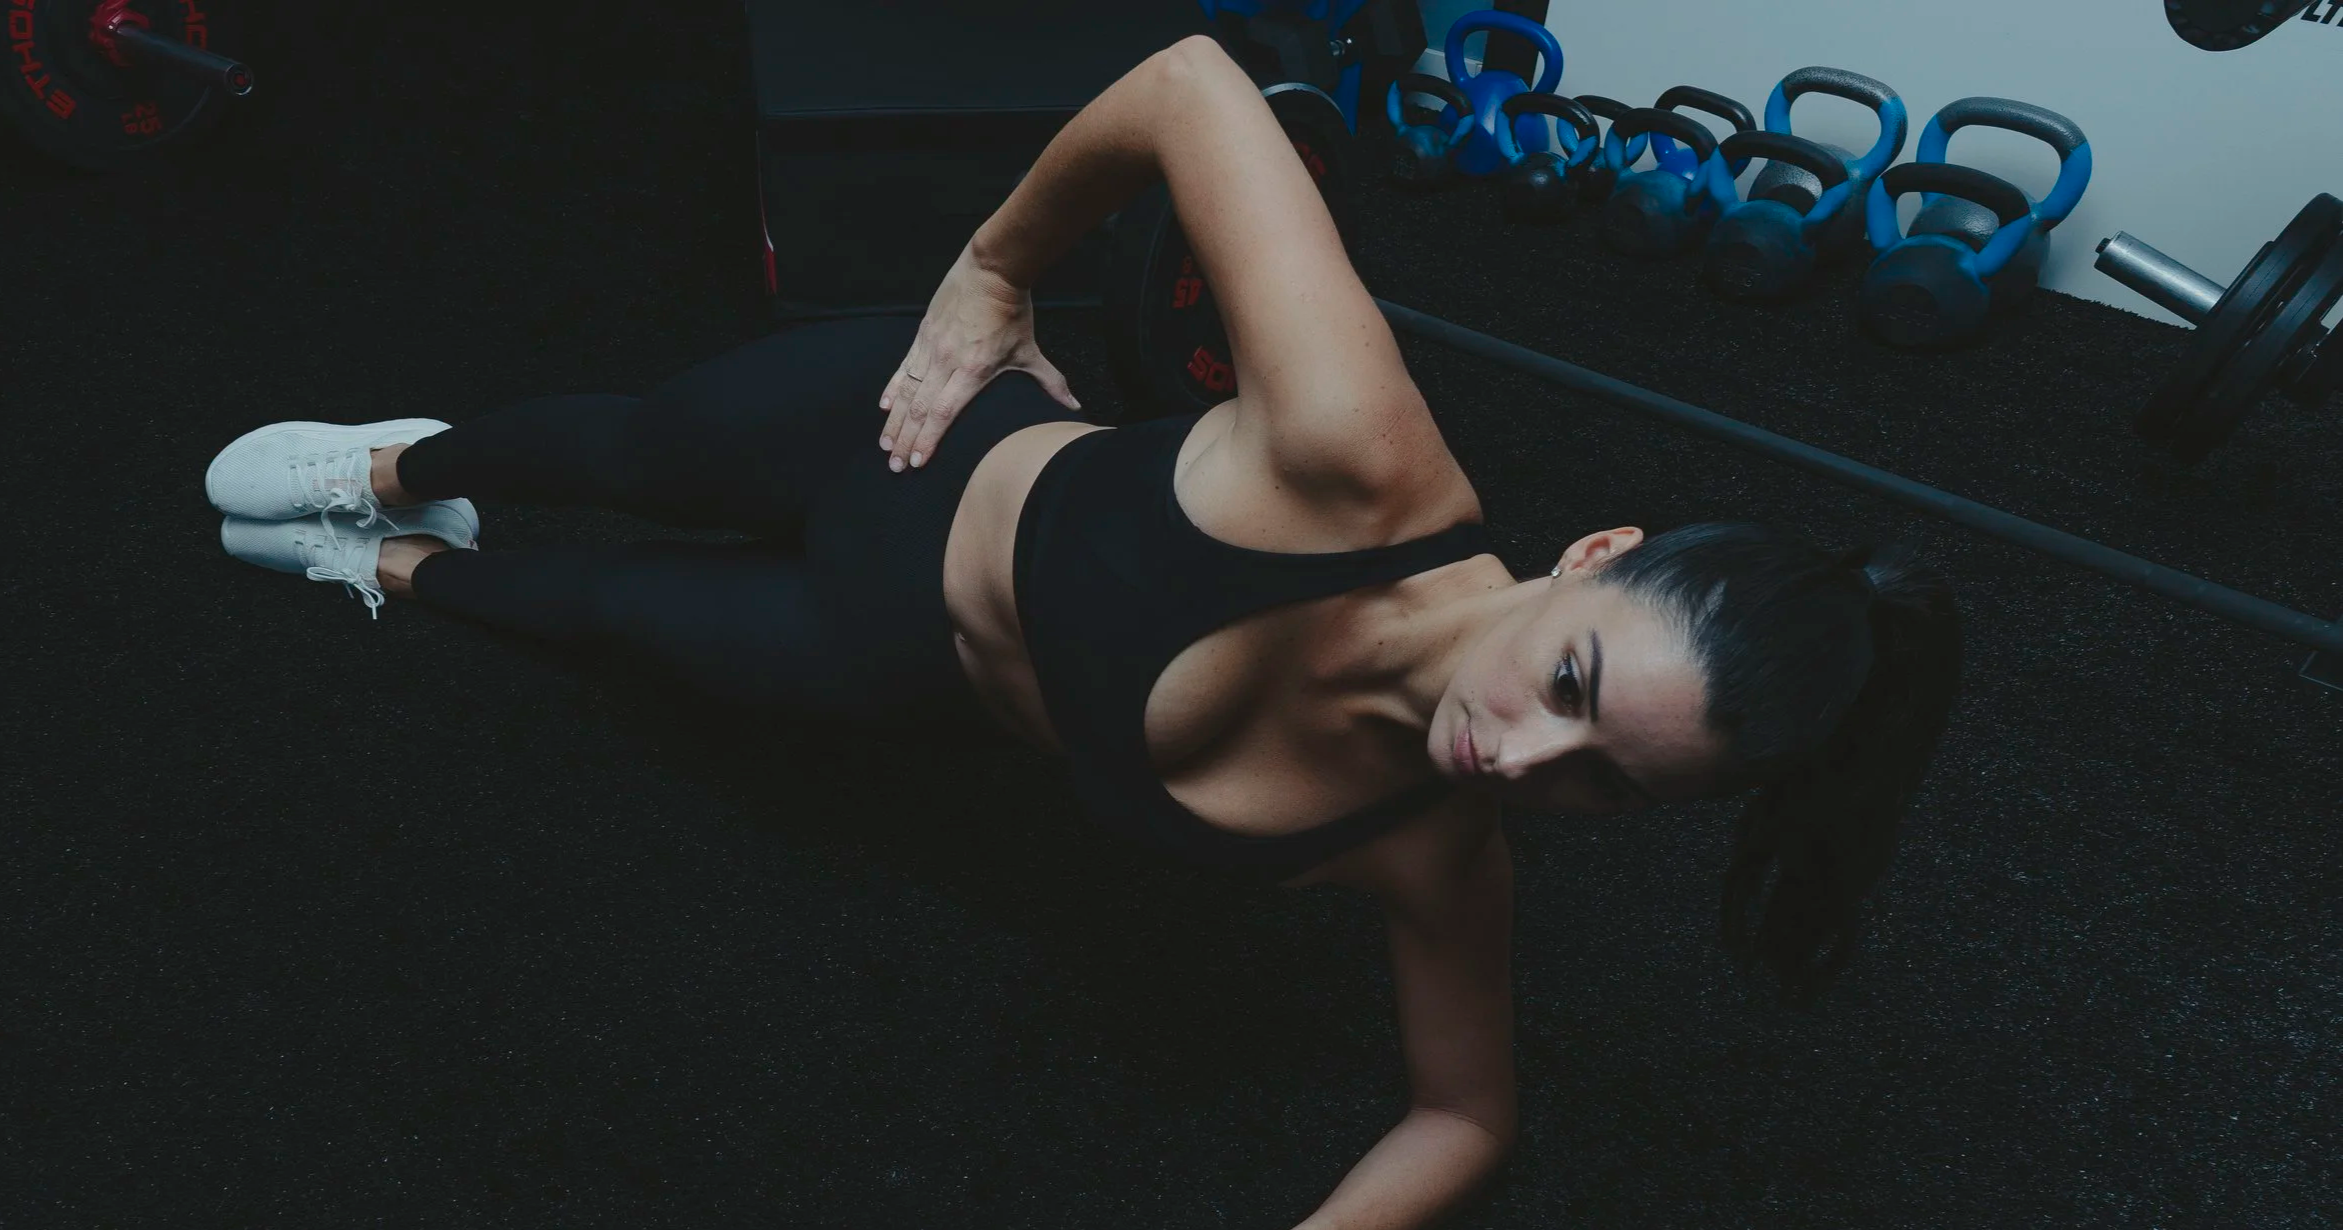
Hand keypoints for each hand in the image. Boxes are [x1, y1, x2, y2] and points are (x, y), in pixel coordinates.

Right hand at [879, 247, 1081, 471]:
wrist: (991, 270)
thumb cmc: (1012, 312)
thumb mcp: (1030, 350)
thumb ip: (1050, 382)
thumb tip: (1074, 406)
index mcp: (973, 371)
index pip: (945, 414)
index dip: (929, 440)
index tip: (917, 462)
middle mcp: (947, 362)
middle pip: (921, 409)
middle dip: (905, 440)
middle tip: (895, 465)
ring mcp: (932, 347)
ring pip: (908, 391)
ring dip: (895, 421)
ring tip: (885, 445)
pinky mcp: (923, 334)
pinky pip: (904, 368)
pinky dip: (894, 389)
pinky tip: (885, 407)